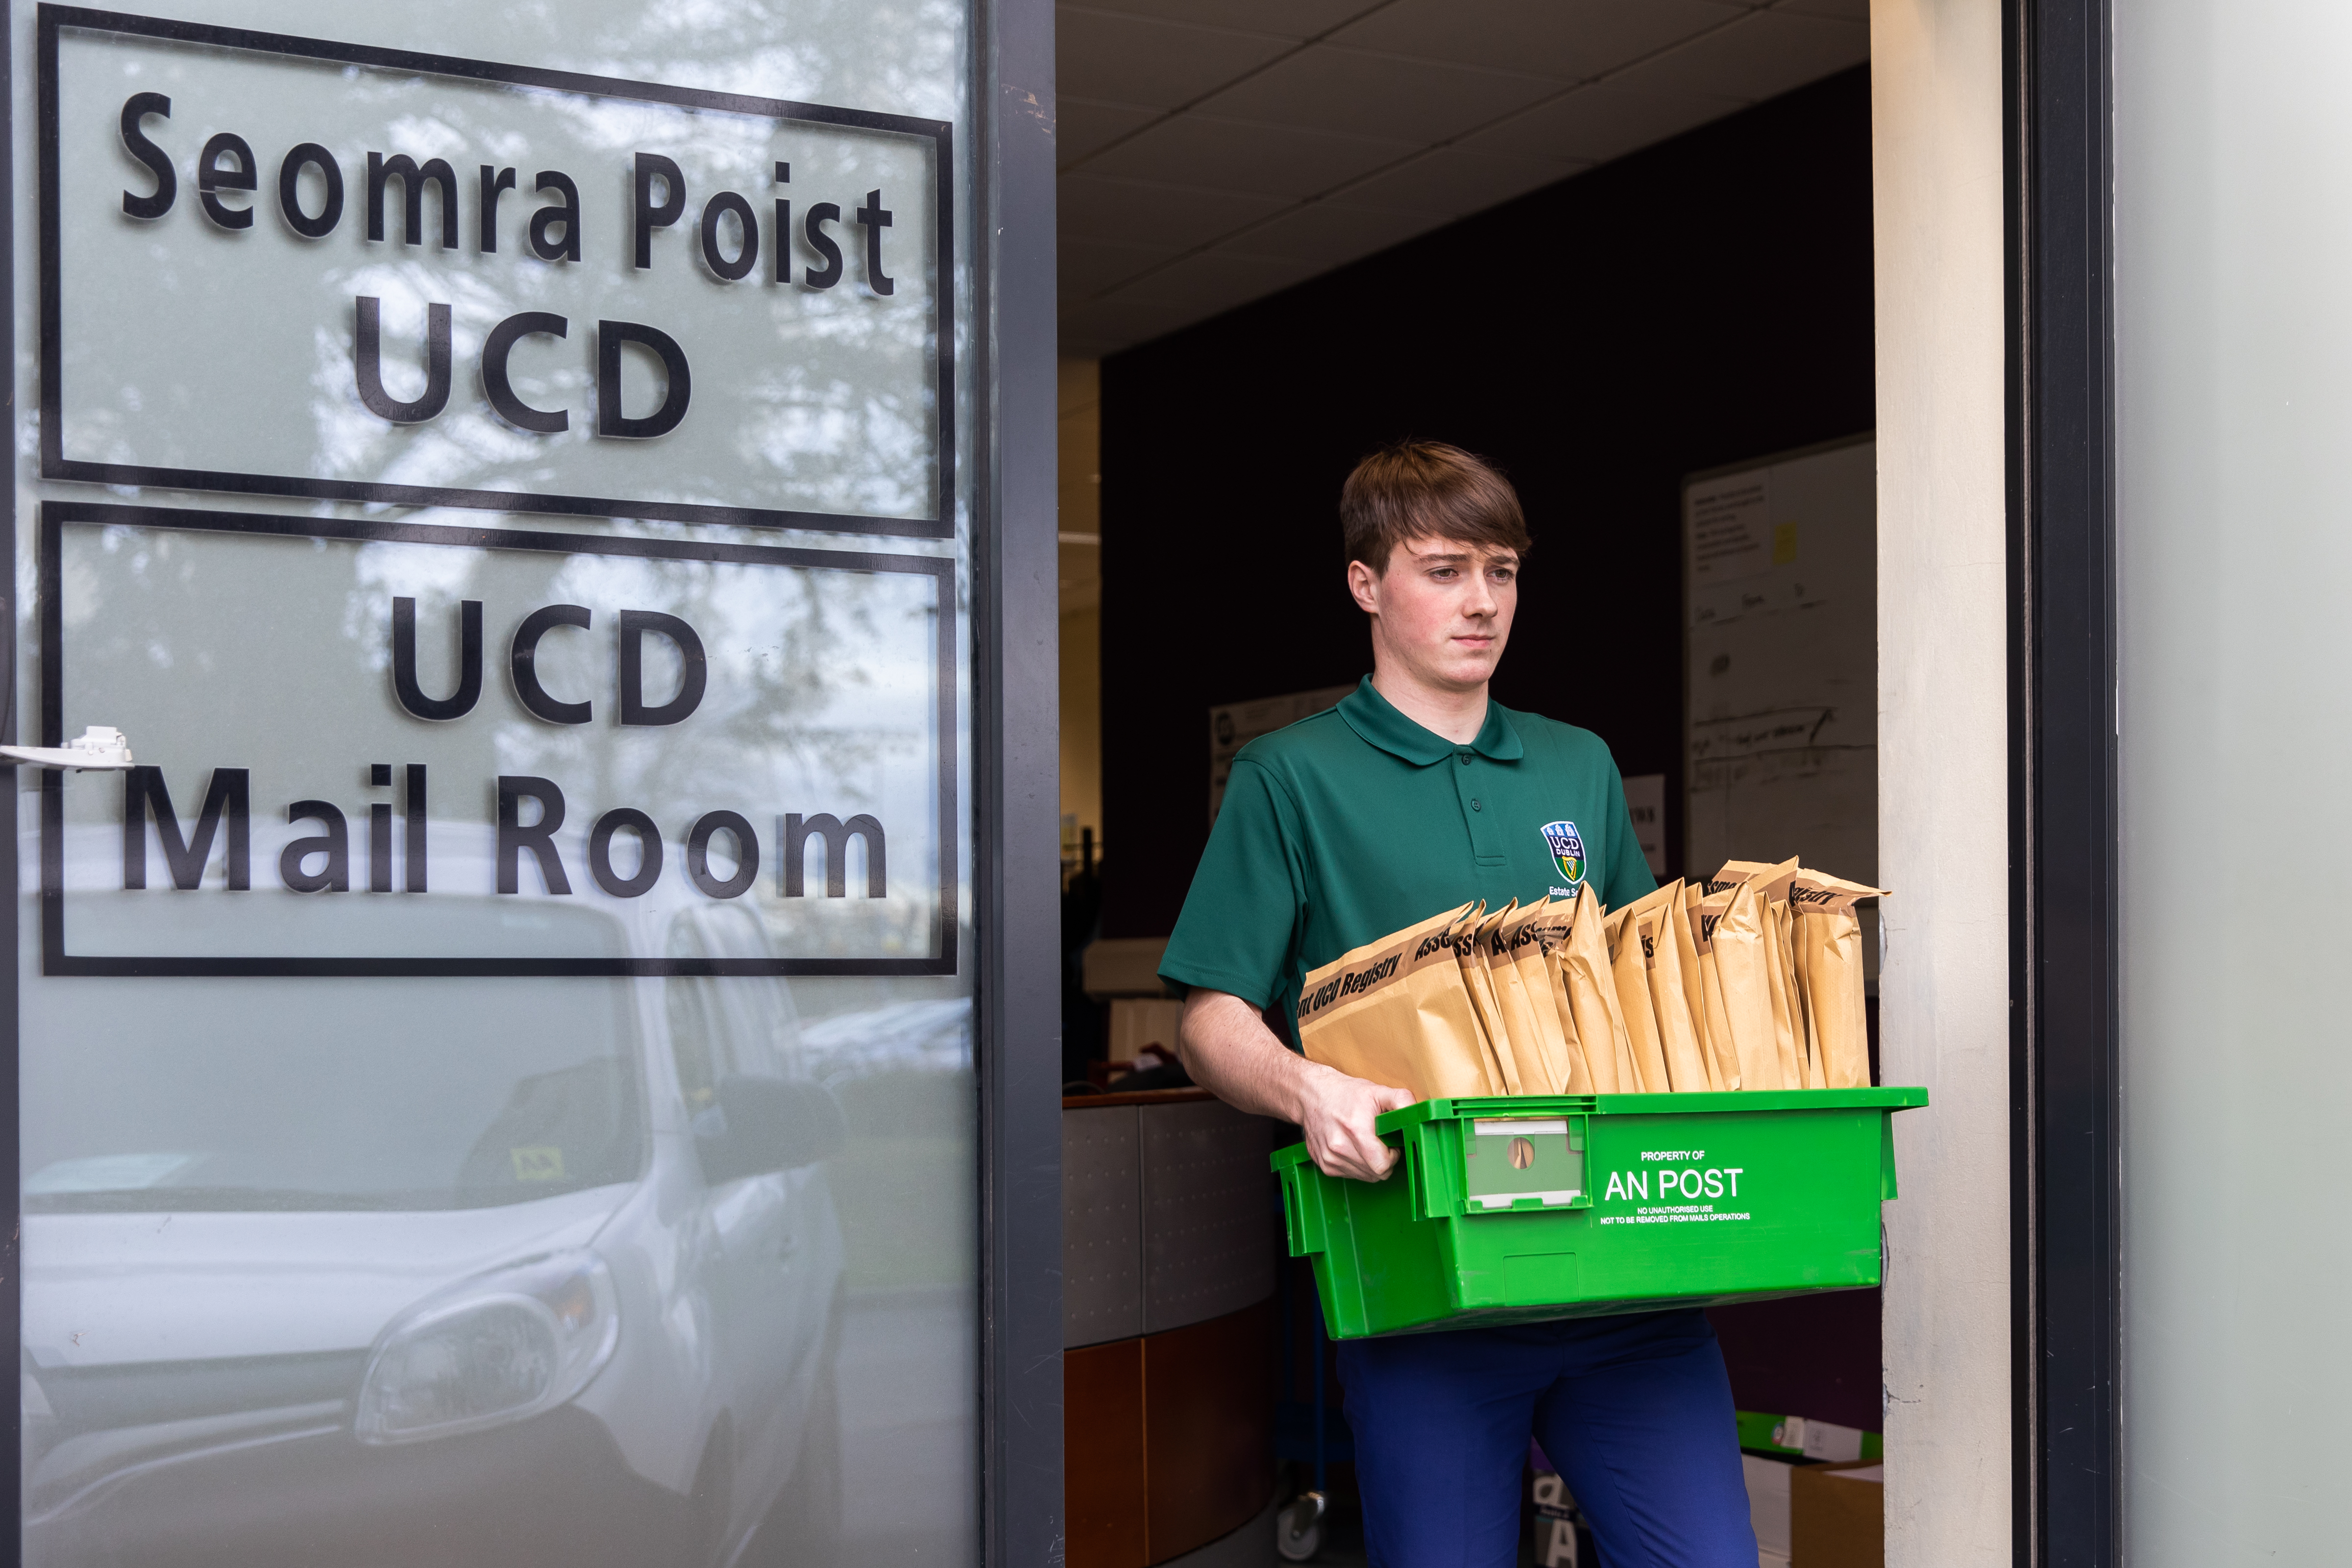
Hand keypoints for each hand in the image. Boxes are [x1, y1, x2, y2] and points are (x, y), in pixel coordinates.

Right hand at [1294, 1064, 1416, 1181]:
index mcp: (1356, 1130)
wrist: (1312, 1094)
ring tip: (1365, 1143)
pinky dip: (1356, 1166)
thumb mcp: (1378, 1091)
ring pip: (1363, 1177)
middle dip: (1383, 1162)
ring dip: (1370, 1165)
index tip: (1391, 1144)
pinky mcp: (1323, 1164)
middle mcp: (1339, 1148)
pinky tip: (1352, 1147)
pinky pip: (1349, 1175)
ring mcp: (1329, 1158)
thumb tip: (1418, 1113)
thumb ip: (1402, 1101)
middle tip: (1380, 1143)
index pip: (1382, 1166)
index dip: (1392, 1157)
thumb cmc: (1346, 1093)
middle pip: (1374, 1174)